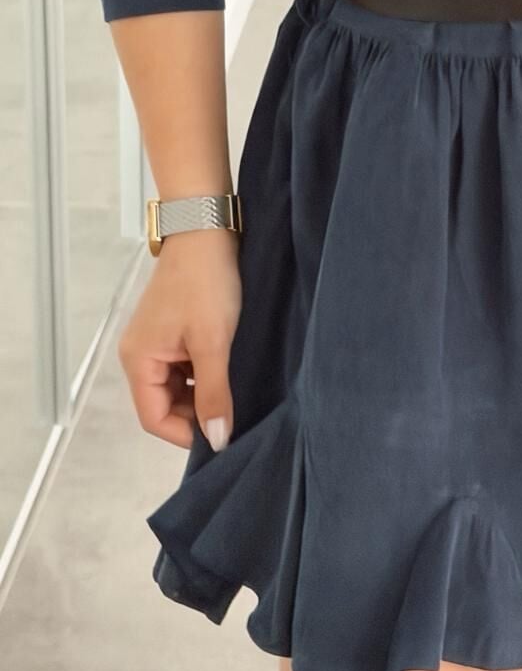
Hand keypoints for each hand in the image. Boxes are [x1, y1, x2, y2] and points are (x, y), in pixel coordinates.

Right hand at [118, 227, 241, 450]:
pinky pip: (184, 367)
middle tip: (232, 411)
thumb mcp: (213, 343)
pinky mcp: (172, 330)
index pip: (153, 418)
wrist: (206, 231)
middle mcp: (140, 354)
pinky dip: (204, 374)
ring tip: (234, 387)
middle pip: (164, 404)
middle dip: (195, 413)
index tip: (221, 434)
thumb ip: (214, 393)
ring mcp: (156, 342)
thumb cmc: (206, 283)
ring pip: (177, 387)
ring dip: (202, 393)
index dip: (186, 433)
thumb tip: (216, 440)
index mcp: (139, 360)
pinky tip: (228, 367)